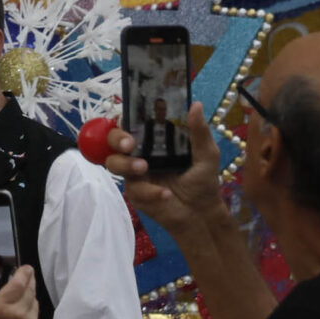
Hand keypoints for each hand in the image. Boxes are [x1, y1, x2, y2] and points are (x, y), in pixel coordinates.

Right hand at [0, 270, 41, 318]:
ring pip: (34, 299)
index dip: (24, 272)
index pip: (17, 283)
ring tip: (26, 288)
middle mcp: (17, 310)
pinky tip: (26, 307)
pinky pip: (35, 311)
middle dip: (29, 278)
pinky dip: (32, 305)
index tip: (25, 266)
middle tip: (27, 271)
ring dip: (31, 292)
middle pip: (29, 288)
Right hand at [105, 102, 224, 237]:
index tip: (129, 117)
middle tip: (129, 144)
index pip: (132, 121)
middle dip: (116, 138)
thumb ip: (199, 131)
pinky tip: (164, 195)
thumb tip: (195, 104)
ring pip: (113, 162)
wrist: (201, 214)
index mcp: (154, 138)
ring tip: (143, 168)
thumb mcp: (206, 154)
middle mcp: (140, 152)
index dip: (125, 116)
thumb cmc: (202, 181)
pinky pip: (132, 188)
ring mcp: (134, 172)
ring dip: (125, 163)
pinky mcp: (134, 192)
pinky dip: (149, 191)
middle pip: (113, 138)